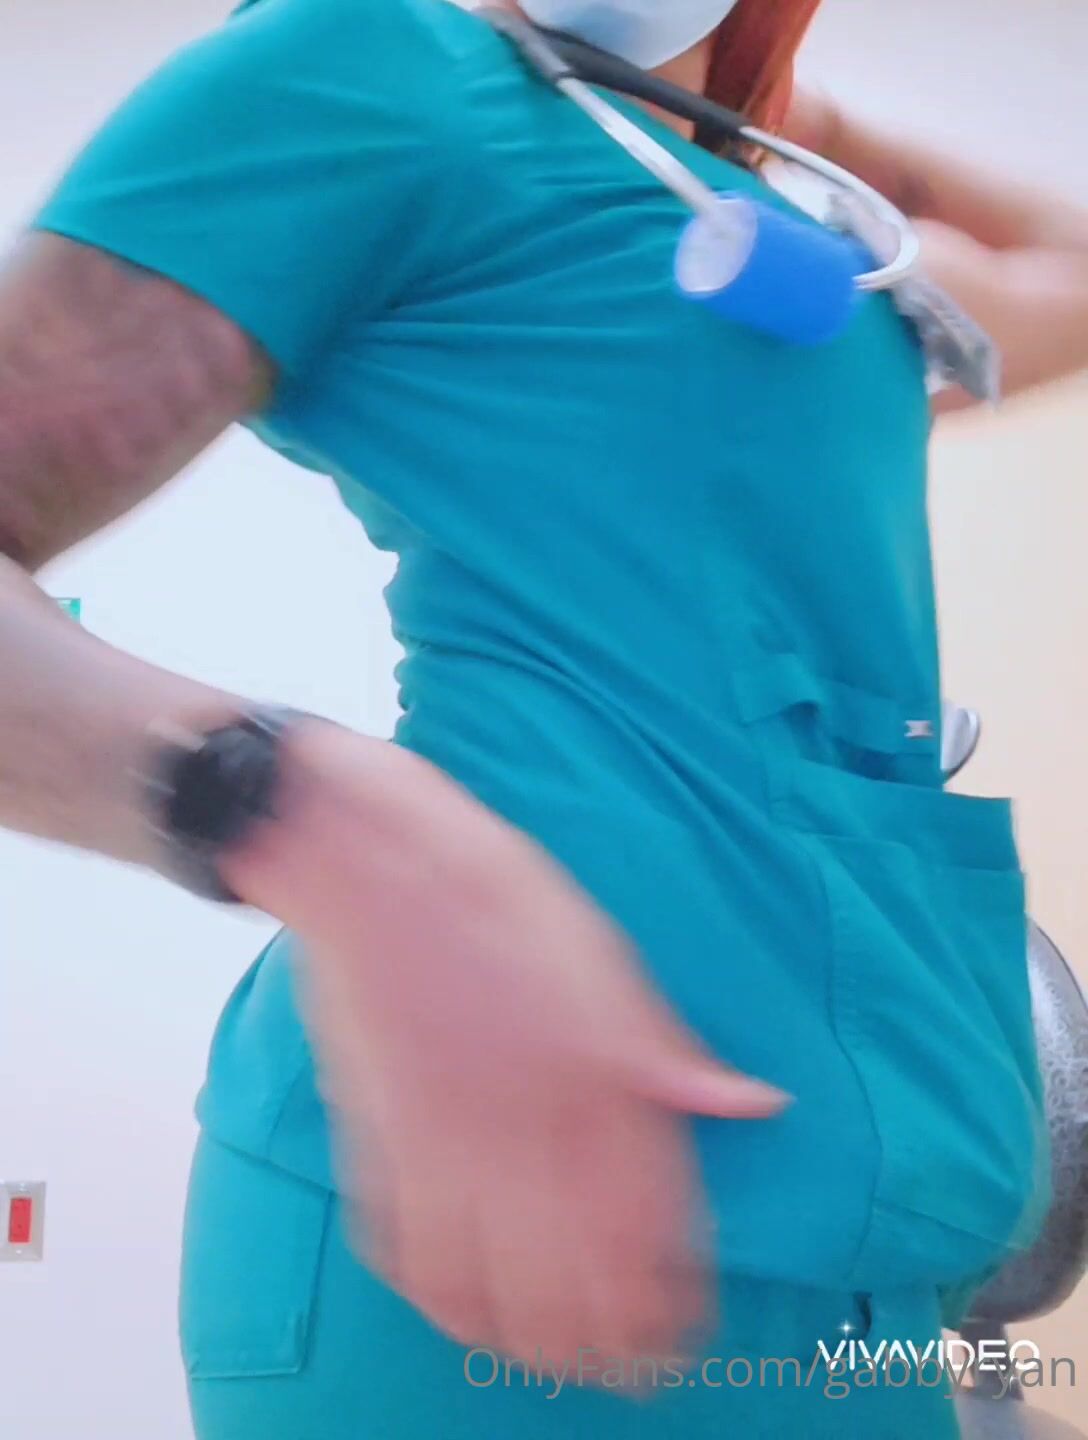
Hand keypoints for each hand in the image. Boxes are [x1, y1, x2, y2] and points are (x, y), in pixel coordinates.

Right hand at [226, 724, 789, 1373]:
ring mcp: (447, 1136)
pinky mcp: (381, 1137)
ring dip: (529, 1338)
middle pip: (574, 1273)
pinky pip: (409, 1249)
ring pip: (492, 1283)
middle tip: (628, 1369)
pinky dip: (442, 1298)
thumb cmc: (496, 897)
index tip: (681, 1335)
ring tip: (557, 1359)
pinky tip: (468, 1309)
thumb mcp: (606, 955)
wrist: (376, 865)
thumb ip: (670, 1049)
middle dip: (609, 1342)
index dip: (668, 1293)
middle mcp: (525, 1119)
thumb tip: (752, 1102)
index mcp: (593, 1070)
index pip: (647, 1217)